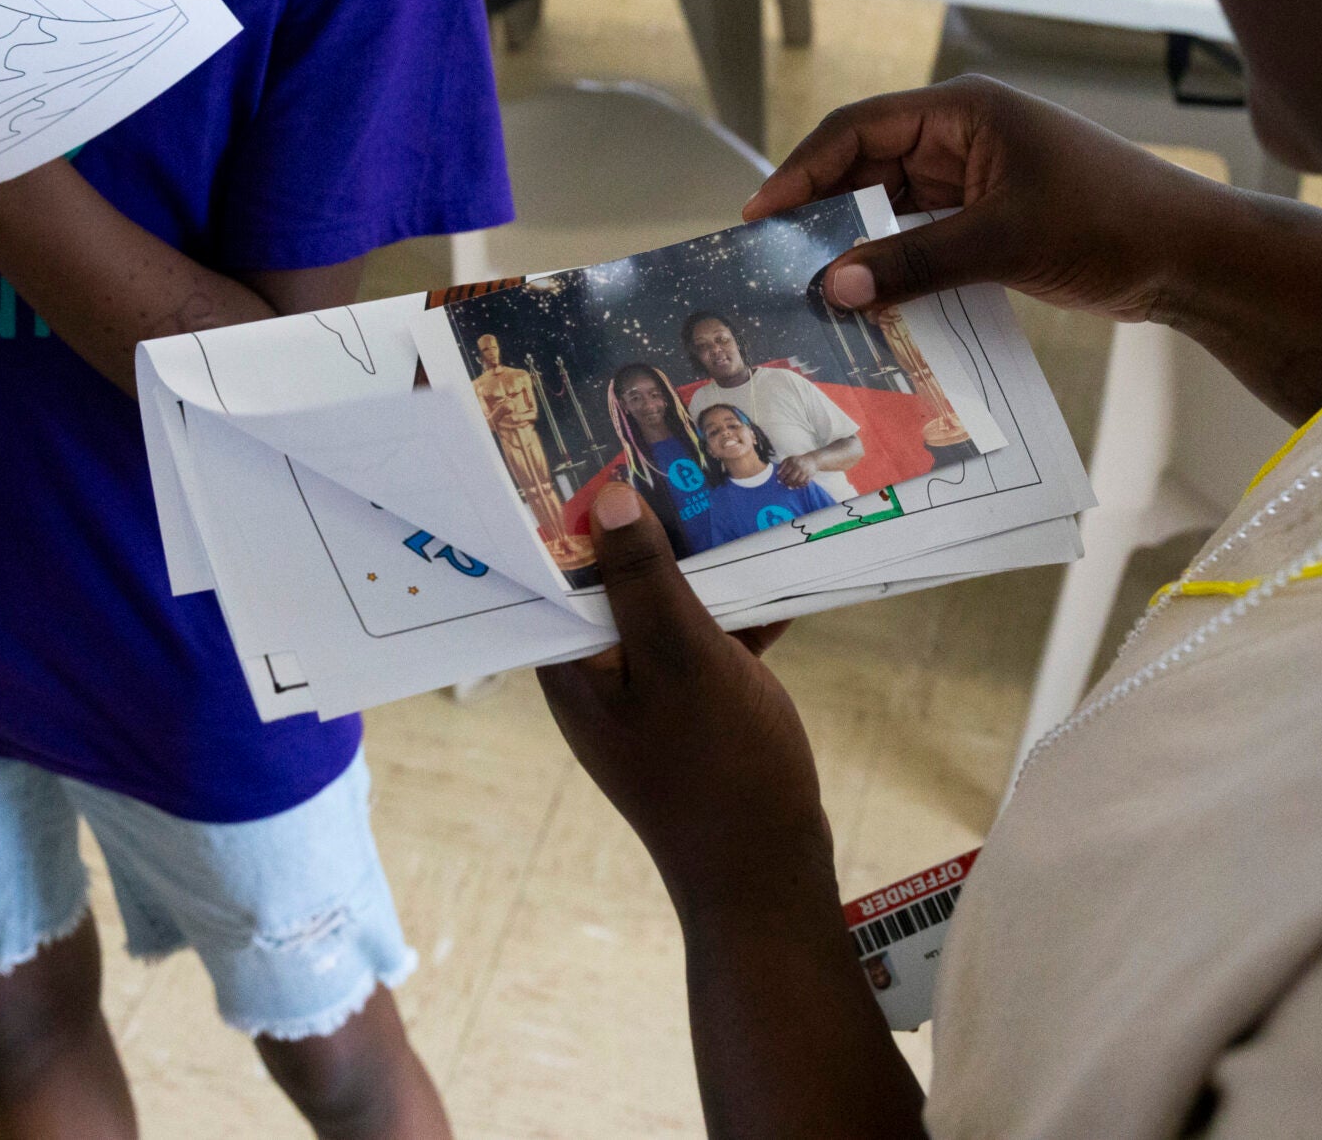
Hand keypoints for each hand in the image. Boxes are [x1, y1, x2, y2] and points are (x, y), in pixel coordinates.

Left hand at [539, 486, 831, 917]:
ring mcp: (646, 693)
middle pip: (608, 579)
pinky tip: (774, 567)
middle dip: (641, 522)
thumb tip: (607, 498)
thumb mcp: (685, 659)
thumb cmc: (721, 772)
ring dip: (696, 560)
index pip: (548, 571)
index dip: (561, 510)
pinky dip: (732, 608)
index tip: (579, 443)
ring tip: (727, 489)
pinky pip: (703, 636)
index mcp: (572, 666)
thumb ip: (645, 580)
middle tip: (669, 447)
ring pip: (663, 603)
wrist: (770, 879)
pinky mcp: (693, 706)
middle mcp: (597, 676)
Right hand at [748, 74, 1244, 320]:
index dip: (802, 170)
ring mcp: (978, 177)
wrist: (1191, 257)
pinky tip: (869, 301)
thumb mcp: (1004, 242)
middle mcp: (964, 135)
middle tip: (775, 264)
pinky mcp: (992, 218)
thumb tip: (833, 286)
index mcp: (965, 110)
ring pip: (892, 207)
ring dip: (858, 245)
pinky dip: (896, 265)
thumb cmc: (1111, 223)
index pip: (858, 129)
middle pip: (867, 167)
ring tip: (812, 289)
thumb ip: (914, 263)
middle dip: (823, 214)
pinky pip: (924, 236)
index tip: (760, 217)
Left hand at [774, 454, 817, 489]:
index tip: (779, 481)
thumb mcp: (789, 459)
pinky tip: (797, 486)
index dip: (781, 478)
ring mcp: (805, 471)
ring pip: (798, 482)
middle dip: (787, 483)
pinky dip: (800, 486)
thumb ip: (782, 465)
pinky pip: (804, 483)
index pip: (785, 472)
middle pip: (791, 478)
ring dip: (793, 486)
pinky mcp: (810, 475)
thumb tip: (777, 473)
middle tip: (785, 484)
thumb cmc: (797, 460)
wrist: (812, 460)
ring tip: (790, 487)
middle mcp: (799, 466)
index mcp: (792, 462)